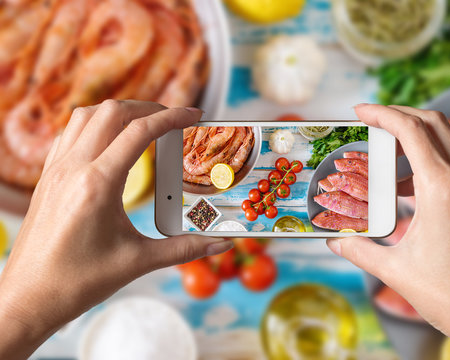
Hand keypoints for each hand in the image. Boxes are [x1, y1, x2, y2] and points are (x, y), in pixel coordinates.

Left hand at [0, 100, 232, 359]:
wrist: (28, 299)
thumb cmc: (77, 282)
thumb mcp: (138, 262)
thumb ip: (185, 249)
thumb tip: (220, 244)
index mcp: (97, 185)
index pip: (139, 131)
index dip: (172, 117)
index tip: (193, 114)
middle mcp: (73, 169)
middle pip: (112, 112)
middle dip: (147, 108)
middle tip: (172, 119)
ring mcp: (56, 171)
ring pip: (86, 116)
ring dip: (118, 113)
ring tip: (143, 125)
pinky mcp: (47, 178)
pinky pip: (70, 134)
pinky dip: (94, 126)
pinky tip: (109, 144)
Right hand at [327, 104, 449, 358]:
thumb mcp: (396, 271)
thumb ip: (359, 250)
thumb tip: (334, 241)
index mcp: (443, 189)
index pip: (412, 130)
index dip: (382, 113)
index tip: (359, 111)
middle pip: (434, 123)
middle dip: (400, 115)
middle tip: (371, 122)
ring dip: (420, 133)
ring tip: (388, 151)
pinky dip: (434, 157)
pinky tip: (411, 184)